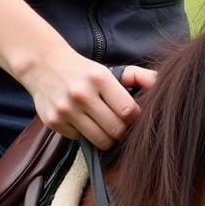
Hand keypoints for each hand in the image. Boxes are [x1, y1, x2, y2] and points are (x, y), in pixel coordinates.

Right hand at [18, 43, 156, 148]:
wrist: (44, 65)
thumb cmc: (85, 70)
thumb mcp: (110, 70)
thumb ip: (137, 76)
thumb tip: (161, 82)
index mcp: (100, 78)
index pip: (128, 111)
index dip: (135, 118)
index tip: (133, 116)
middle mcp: (82, 94)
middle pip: (115, 130)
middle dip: (122, 131)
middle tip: (120, 125)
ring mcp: (66, 109)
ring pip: (99, 140)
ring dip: (106, 138)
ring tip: (105, 127)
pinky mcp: (54, 121)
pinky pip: (79, 139)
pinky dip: (84, 135)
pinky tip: (83, 122)